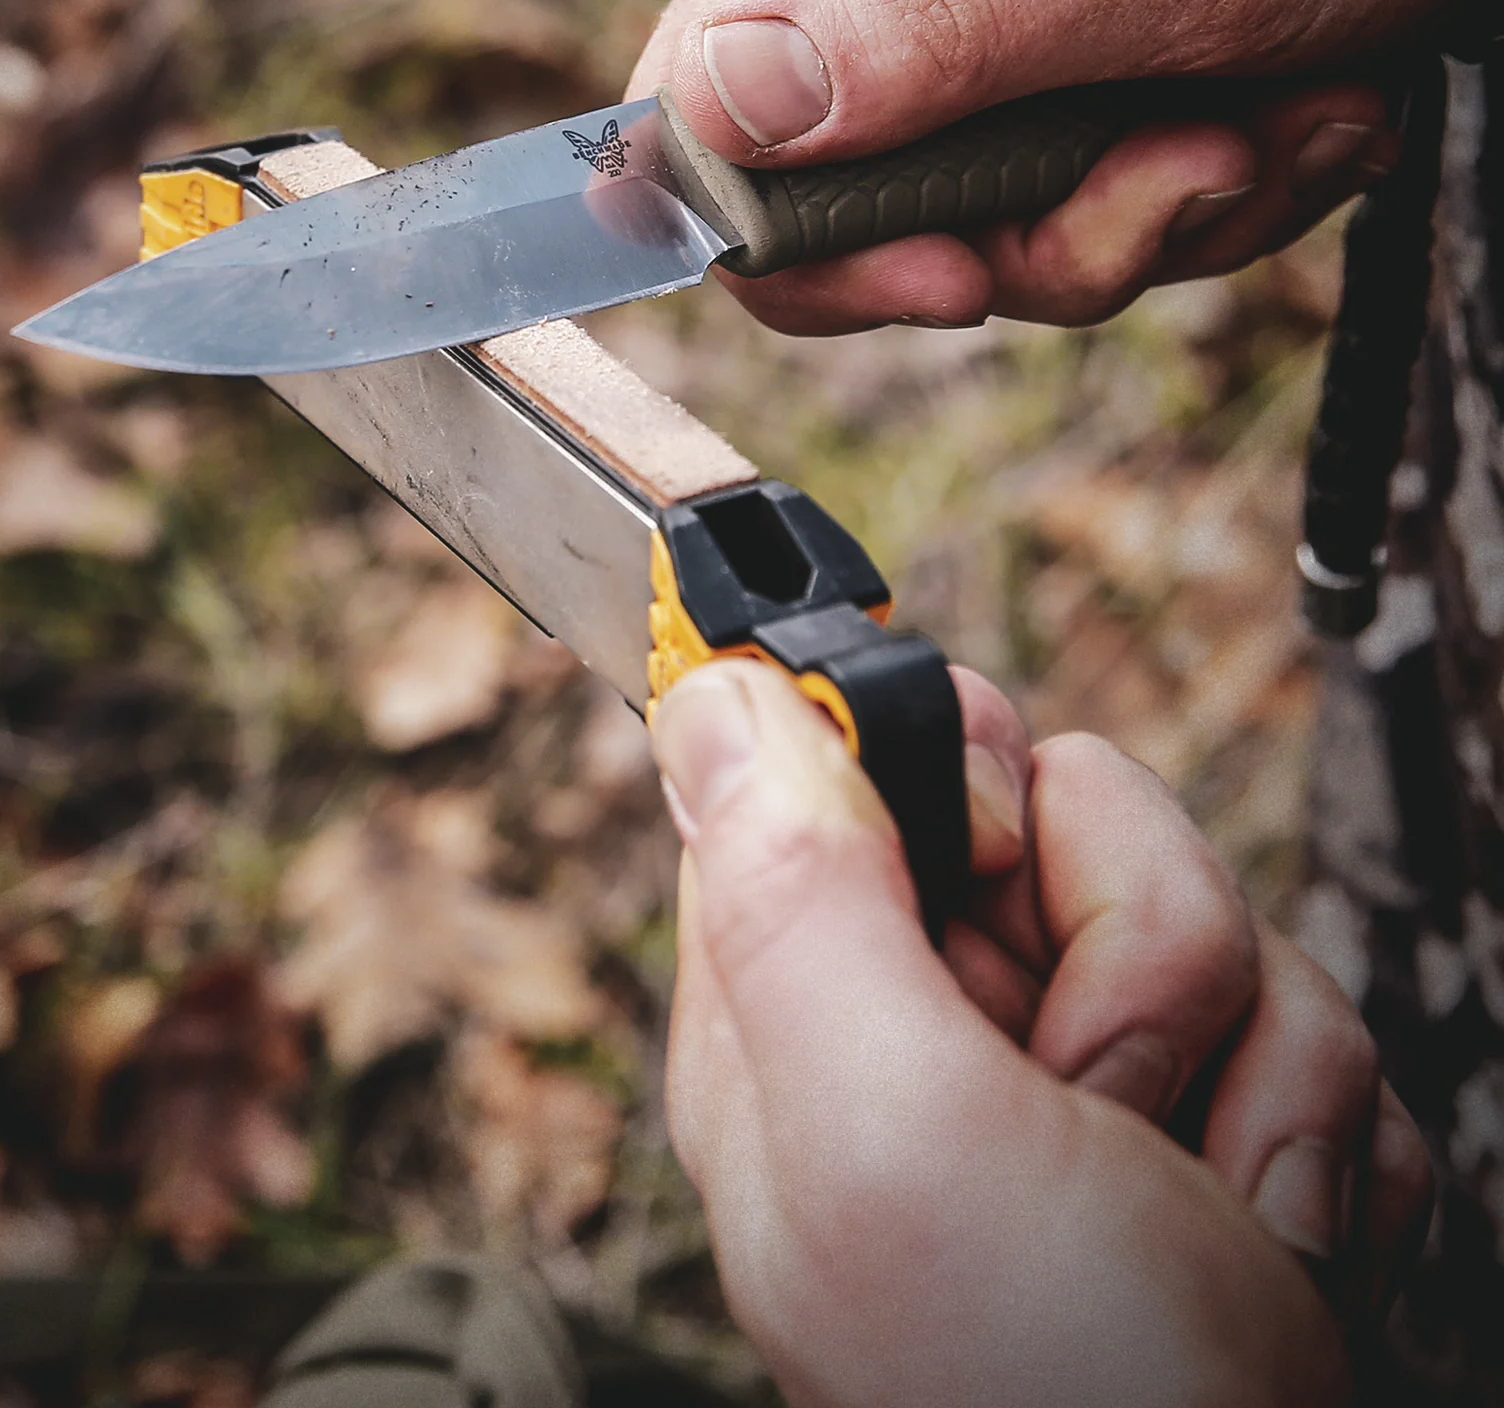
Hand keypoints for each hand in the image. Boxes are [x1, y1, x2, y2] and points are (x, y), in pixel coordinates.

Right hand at [625, 0, 1498, 333]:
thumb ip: (924, 36)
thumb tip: (714, 115)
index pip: (700, 118)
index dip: (803, 246)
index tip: (963, 278)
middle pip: (850, 198)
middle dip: (1034, 236)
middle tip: (1195, 173)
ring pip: (976, 212)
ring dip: (1145, 212)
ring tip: (1293, 120)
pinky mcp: (1039, 34)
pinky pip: (1062, 185)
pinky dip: (1185, 185)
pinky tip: (1294, 109)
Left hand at [650, 659, 1430, 1407]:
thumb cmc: (1065, 1399)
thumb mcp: (892, 1127)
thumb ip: (797, 897)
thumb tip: (714, 692)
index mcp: (805, 1010)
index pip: (850, 765)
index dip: (953, 782)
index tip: (999, 859)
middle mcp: (931, 1031)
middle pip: (1052, 812)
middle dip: (1134, 941)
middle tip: (1101, 1088)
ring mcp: (1079, 1077)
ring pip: (1198, 910)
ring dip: (1246, 1058)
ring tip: (1202, 1203)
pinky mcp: (1212, 1120)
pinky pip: (1301, 1016)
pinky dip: (1316, 1128)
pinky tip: (1269, 1238)